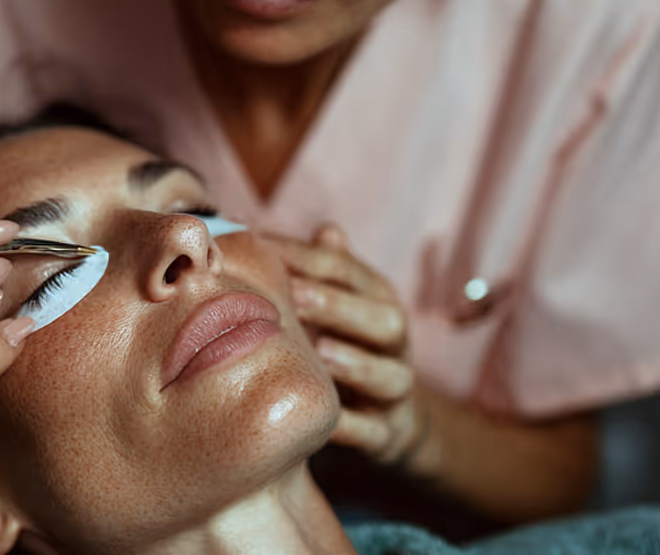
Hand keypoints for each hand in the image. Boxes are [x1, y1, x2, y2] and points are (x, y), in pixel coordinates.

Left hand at [266, 225, 424, 465]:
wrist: (389, 415)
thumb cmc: (345, 342)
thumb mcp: (338, 301)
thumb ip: (321, 267)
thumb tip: (312, 227)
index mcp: (378, 300)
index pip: (348, 271)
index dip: (308, 257)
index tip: (262, 247)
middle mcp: (395, 341)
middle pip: (382, 319)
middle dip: (338, 306)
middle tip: (293, 295)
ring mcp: (397, 389)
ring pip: (390, 376)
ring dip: (356, 364)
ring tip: (320, 352)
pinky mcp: (388, 432)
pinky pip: (374, 431)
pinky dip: (349, 427)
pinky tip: (323, 421)